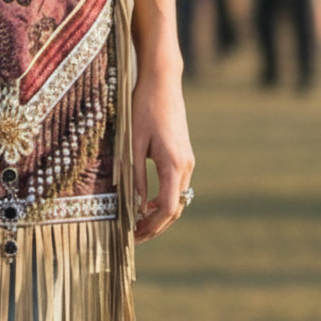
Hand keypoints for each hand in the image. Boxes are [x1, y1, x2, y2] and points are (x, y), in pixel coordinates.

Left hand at [131, 68, 194, 242]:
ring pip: (178, 199)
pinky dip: (164, 200)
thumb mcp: (132, 143)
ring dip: (160, 215)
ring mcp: (188, 161)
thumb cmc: (143, 108)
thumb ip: (134, 175)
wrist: (162, 83)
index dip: (151, 226)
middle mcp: (186, 166)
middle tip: (134, 237)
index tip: (134, 235)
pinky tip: (146, 204)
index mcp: (173, 165)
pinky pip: (176, 186)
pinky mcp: (184, 156)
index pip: (167, 208)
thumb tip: (135, 206)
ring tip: (138, 224)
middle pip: (175, 209)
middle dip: (155, 226)